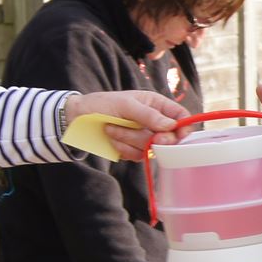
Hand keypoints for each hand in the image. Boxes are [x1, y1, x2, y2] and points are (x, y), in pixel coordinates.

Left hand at [66, 91, 190, 158]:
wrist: (77, 119)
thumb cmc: (101, 104)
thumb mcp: (125, 104)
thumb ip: (149, 115)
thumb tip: (172, 126)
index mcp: (156, 105)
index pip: (180, 116)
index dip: (184, 127)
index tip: (179, 135)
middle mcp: (153, 122)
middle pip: (169, 137)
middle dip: (156, 138)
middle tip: (151, 138)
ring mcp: (144, 137)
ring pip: (151, 148)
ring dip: (129, 140)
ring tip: (111, 129)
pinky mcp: (133, 150)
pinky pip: (138, 156)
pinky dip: (123, 149)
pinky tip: (111, 139)